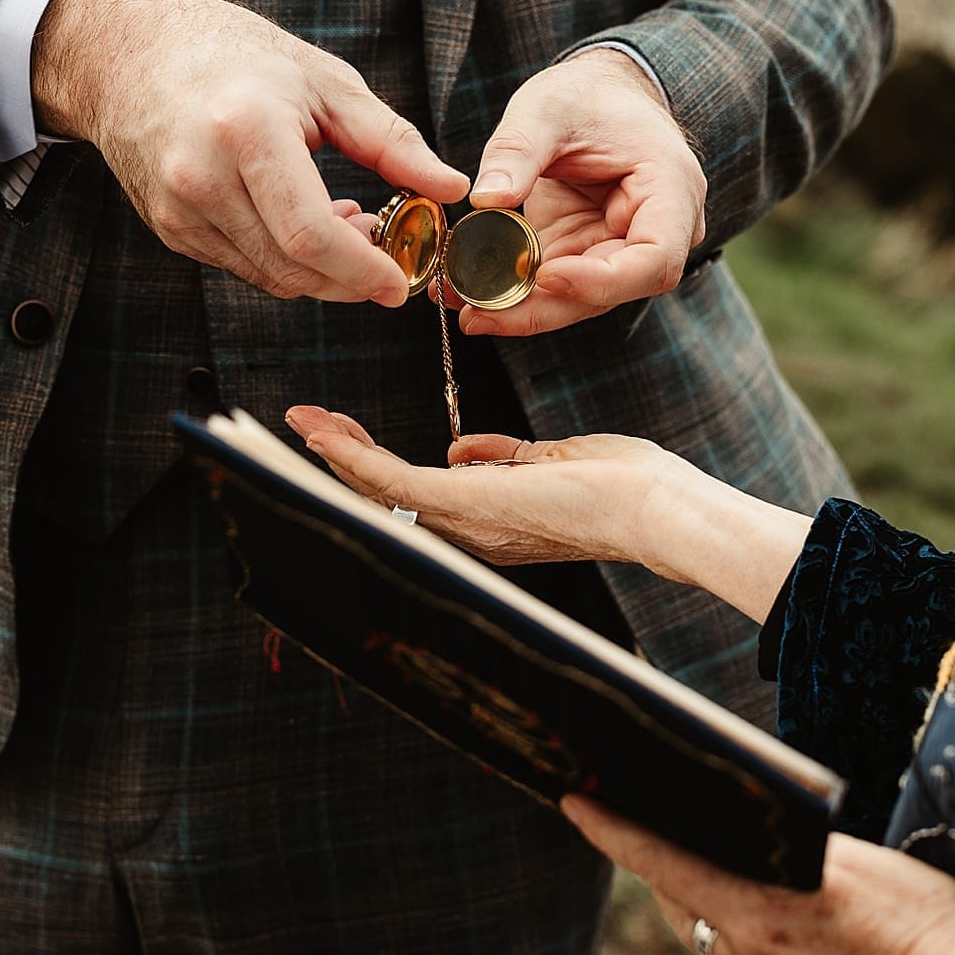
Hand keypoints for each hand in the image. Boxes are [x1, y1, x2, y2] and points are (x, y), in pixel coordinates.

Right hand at [36, 0, 468, 305]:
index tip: (402, 280)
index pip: (311, 235)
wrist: (128, 51)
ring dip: (321, 272)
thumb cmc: (234, 55)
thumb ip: (390, 140)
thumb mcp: (322, 81)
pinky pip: (242, 266)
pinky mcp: (168, 228)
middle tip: (389, 256)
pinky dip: (283, 260)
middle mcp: (202, 178)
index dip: (362, 270)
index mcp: (246, 132)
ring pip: (268, 277)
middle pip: (291, 269)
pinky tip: (305, 224)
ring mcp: (178, 210)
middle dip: (349, 279)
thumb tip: (450, 187)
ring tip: (352, 227)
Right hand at [285, 404, 684, 566]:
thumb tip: (462, 447)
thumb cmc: (622, 486)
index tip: (347, 431)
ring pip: (379, 489)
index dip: (375, 464)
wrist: (651, 506)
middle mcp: (466, 532)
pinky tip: (327, 433)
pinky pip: (393, 479)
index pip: (416, 493)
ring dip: (336, 452)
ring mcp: (463, 521)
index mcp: (488, 522)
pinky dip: (354, 455)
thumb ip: (505, 455)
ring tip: (303, 421)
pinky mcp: (465, 502)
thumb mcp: (552, 460)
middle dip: (342, 457)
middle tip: (307, 423)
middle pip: (385, 496)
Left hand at [457, 47, 707, 336]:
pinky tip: (469, 297)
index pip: (655, 260)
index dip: (603, 280)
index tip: (546, 276)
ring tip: (467, 310)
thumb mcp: (547, 109)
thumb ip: (518, 152)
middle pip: (609, 292)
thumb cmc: (585, 96)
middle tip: (481, 316)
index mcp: (670, 191)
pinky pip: (553, 289)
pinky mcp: (584, 258)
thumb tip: (486, 199)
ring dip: (521, 311)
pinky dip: (513, 295)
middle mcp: (655, 232)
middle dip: (544, 309)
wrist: (594, 98)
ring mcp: (618, 251)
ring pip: (577, 300)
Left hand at [561, 796, 954, 954]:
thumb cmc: (932, 922)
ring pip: (722, 939)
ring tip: (738, 867)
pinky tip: (796, 924)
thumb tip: (767, 840)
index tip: (575, 803)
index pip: (665, 864)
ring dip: (721, 903)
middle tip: (666, 823)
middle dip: (673, 865)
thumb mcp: (862, 862)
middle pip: (687, 903)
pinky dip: (760, 940)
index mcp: (760, 914)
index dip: (615, 831)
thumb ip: (800, 852)